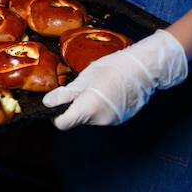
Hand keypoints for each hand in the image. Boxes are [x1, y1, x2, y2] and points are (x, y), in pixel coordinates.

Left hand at [43, 29, 187, 129]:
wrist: (144, 68)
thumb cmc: (114, 68)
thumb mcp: (84, 77)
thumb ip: (65, 94)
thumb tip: (48, 103)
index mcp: (89, 108)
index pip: (63, 123)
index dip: (56, 115)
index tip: (56, 104)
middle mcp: (100, 119)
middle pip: (76, 120)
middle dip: (74, 107)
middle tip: (81, 88)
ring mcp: (112, 121)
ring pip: (89, 117)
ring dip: (87, 106)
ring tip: (97, 87)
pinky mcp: (120, 119)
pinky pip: (102, 116)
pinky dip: (100, 106)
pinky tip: (107, 92)